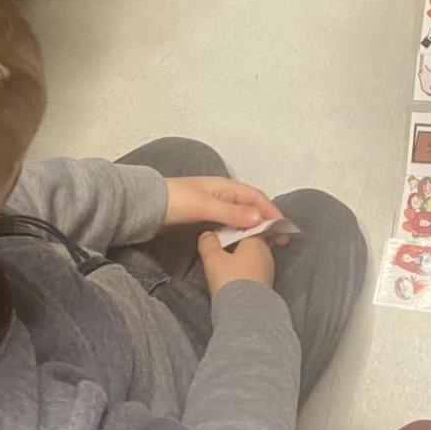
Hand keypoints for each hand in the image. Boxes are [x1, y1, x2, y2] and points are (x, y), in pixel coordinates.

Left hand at [164, 175, 286, 237]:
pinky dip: (240, 231)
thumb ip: (231, 213)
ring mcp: (215, 205)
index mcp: (226, 186)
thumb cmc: (177, 201)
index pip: (256, 198)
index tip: (283, 229)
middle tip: (278, 240)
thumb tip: (260, 219)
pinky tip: (242, 241)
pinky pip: (230, 223)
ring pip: (241, 215)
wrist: (147, 204)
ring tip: (265, 243)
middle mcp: (224, 194)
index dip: (271, 212)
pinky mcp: (206, 216)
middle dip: (267, 220)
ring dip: (255, 227)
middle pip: (251, 206)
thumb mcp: (205, 206)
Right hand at [198, 230, 275, 295]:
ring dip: (243, 258)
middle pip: (252, 241)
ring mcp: (269, 269)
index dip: (234, 226)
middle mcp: (267, 252)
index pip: (248, 225)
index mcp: (256, 240)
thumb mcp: (213, 259)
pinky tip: (236, 277)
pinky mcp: (267, 284)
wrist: (246, 313)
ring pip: (254, 256)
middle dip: (238, 243)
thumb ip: (208, 243)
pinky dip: (246, 270)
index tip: (222, 231)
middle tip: (222, 247)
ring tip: (227, 263)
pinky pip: (255, 271)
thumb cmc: (231, 281)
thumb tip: (207, 235)